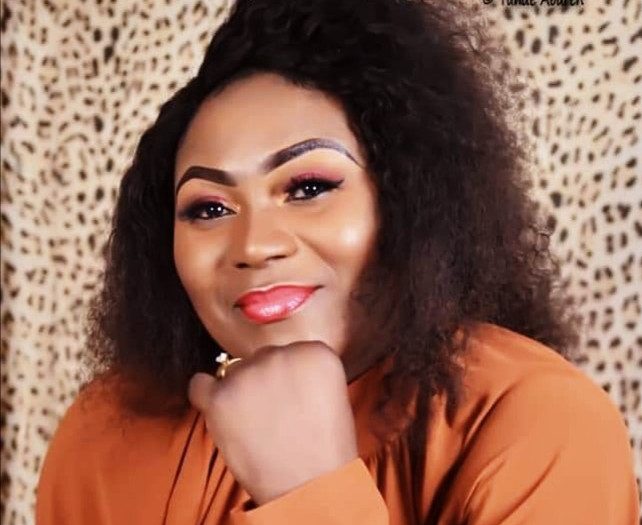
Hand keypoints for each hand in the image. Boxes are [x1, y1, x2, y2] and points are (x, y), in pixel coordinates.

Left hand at [188, 341, 358, 504]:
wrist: (308, 487)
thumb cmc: (323, 448)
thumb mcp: (331, 394)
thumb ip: (304, 370)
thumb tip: (277, 367)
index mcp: (314, 352)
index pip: (292, 351)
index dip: (290, 377)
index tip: (294, 398)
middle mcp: (280, 355)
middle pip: (263, 357)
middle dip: (265, 381)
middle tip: (276, 415)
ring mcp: (247, 374)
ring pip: (234, 372)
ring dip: (241, 392)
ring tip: (257, 424)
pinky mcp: (220, 397)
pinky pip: (200, 384)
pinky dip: (207, 395)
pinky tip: (221, 411)